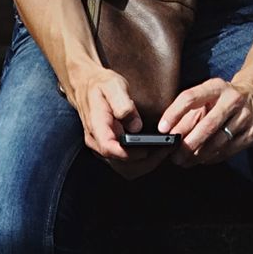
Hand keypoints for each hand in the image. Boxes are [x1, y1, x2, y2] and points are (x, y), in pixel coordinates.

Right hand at [66, 64, 167, 179]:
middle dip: (145, 162)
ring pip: (124, 168)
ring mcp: (102, 148)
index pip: (110, 148)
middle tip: (166, 150)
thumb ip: (123, 104)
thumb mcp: (113, 86)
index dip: (129, 153)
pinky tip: (155, 151)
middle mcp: (97, 142)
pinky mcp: (109, 148)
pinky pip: (125, 164)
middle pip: (120, 165)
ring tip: (164, 151)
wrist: (86, 86)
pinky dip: (141, 161)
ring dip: (145, 164)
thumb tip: (136, 126)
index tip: (148, 149)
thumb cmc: (100, 85)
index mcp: (96, 127)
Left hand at [158, 74, 252, 167]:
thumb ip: (187, 113)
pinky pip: (228, 151)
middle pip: (207, 125)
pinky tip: (202, 159)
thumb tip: (167, 133)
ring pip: (218, 142)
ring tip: (185, 161)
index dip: (174, 113)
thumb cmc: (223, 98)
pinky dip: (212, 158)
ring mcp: (246, 117)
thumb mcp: (206, 97)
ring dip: (198, 155)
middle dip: (188, 144)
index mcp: (217, 87)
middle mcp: (233, 100)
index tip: (162, 129)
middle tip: (175, 156)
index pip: (190, 98)